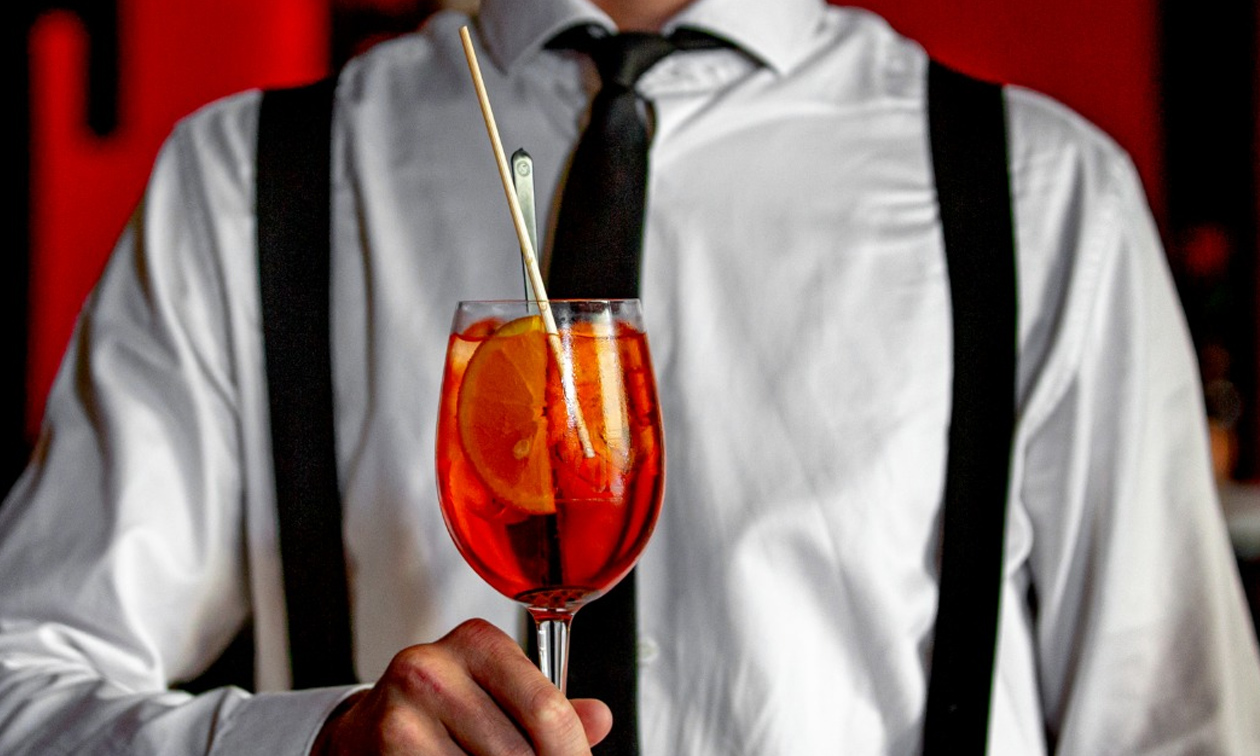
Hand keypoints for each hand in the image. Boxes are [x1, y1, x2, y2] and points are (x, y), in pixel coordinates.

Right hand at [310, 619, 612, 754]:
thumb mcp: (495, 697)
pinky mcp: (387, 745)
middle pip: (520, 752)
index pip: (547, 710)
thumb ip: (545, 707)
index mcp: (476, 642)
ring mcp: (402, 710)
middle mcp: (432, 666)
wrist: (360, 736)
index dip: (571, 754)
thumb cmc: (439, 717)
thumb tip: (601, 718)